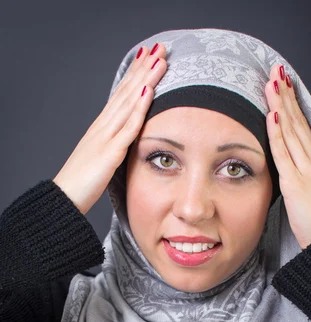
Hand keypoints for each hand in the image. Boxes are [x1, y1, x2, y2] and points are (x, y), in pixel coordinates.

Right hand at [53, 43, 166, 214]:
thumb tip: (126, 142)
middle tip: (160, 48)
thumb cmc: (82, 182)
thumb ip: (114, 146)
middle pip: (126, 92)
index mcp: (102, 128)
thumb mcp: (101, 158)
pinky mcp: (109, 152)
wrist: (64, 197)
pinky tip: (148, 92)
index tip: (150, 58)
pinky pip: (127, 127)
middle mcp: (103, 126)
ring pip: (128, 103)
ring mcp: (105, 137)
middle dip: (144, 69)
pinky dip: (138, 108)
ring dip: (145, 81)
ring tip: (159, 62)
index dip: (136, 75)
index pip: (122, 95)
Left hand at [265, 64, 310, 249]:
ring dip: (280, 105)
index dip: (292, 103)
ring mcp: (305, 169)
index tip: (283, 84)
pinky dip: (277, 132)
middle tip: (276, 72)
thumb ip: (297, 172)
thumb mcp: (309, 188)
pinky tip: (273, 115)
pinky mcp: (295, 182)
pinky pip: (284, 152)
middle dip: (285, 95)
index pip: (301, 125)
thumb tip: (284, 161)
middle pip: (296, 121)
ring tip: (272, 83)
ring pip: (290, 131)